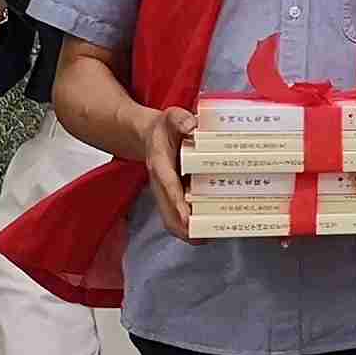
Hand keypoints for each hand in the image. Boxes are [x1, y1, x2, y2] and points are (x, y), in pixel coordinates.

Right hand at [124, 102, 196, 240]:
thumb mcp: (172, 117)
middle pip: (167, 212)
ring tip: (206, 237)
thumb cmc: (164, 128)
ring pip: (171, 218)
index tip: (187, 218)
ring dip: (186, 231)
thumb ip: (181, 120)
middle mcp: (160, 183)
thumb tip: (192, 127)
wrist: (150, 135)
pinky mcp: (171, 196)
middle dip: (183, 227)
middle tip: (202, 236)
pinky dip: (189, 225)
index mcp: (159, 164)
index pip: (168, 186)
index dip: (177, 203)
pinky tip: (206, 230)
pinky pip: (177, 215)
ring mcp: (165, 192)